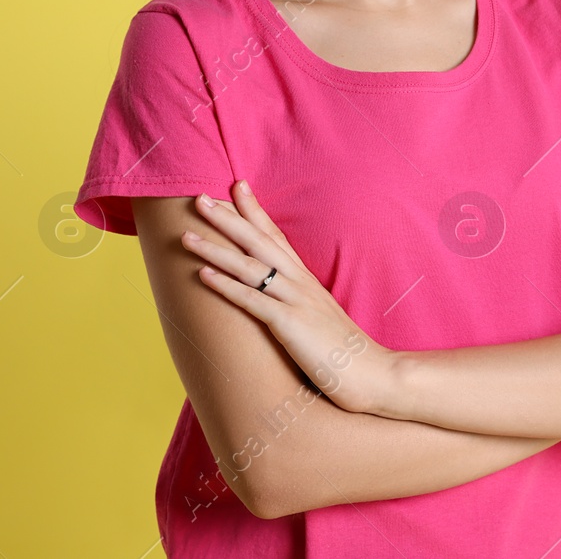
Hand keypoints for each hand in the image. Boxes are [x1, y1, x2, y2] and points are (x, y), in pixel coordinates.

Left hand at [182, 180, 392, 415]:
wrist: (373, 373)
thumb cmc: (346, 353)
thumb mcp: (321, 320)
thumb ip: (302, 306)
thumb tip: (283, 303)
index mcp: (307, 281)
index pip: (277, 237)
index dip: (255, 211)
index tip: (236, 187)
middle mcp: (300, 284)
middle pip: (259, 242)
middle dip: (228, 219)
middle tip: (199, 198)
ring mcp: (296, 302)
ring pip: (249, 267)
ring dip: (216, 249)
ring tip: (187, 235)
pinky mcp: (290, 324)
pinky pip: (251, 300)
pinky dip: (226, 285)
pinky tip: (203, 274)